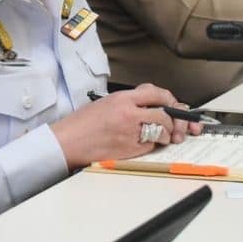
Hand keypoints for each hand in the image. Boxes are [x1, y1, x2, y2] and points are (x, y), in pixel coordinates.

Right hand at [51, 85, 196, 167]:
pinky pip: (150, 145)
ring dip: (166, 134)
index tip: (172, 104)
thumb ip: (129, 101)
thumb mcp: (105, 102)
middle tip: (174, 124)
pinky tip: (145, 144)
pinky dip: (152, 145)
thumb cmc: (82, 123)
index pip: (155, 92)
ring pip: (161, 131)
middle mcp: (129, 113)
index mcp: (122, 98)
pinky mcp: (129, 149)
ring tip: (163, 136)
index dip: (169, 99)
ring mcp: (130, 132)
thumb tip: (151, 103)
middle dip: (173, 120)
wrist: (68, 141)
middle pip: (164, 113)